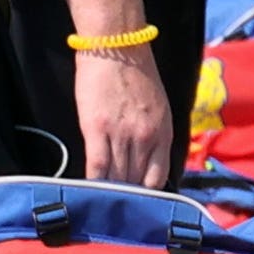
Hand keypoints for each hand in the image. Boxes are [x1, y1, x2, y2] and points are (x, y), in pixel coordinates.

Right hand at [73, 46, 176, 187]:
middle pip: (137, 181)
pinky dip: (93, 181)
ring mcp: (121, 135)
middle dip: (128, 196)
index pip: (158, 177)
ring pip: (117, 177)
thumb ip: (155, 135)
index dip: (148, 193)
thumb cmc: (138, 74)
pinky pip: (97, 166)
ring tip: (103, 201)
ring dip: (110, 191)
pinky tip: (89, 189)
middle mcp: (145, 139)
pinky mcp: (96, 130)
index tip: (138, 200)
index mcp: (163, 133)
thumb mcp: (159, 108)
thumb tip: (144, 160)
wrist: (117, 48)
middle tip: (118, 205)